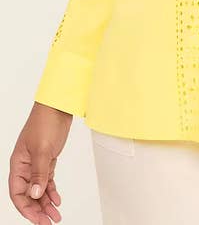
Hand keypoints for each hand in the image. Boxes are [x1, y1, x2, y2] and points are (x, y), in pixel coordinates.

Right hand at [8, 102, 70, 223]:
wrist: (58, 106)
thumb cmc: (45, 122)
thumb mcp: (42, 149)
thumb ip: (38, 173)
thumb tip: (34, 195)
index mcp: (18, 165)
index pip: (17, 194)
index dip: (26, 209)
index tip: (38, 220)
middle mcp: (25, 167)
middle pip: (28, 195)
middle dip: (37, 210)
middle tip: (49, 222)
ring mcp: (36, 164)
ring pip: (38, 190)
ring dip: (46, 203)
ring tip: (55, 216)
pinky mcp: (47, 160)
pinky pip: (47, 181)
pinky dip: (51, 191)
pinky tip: (57, 200)